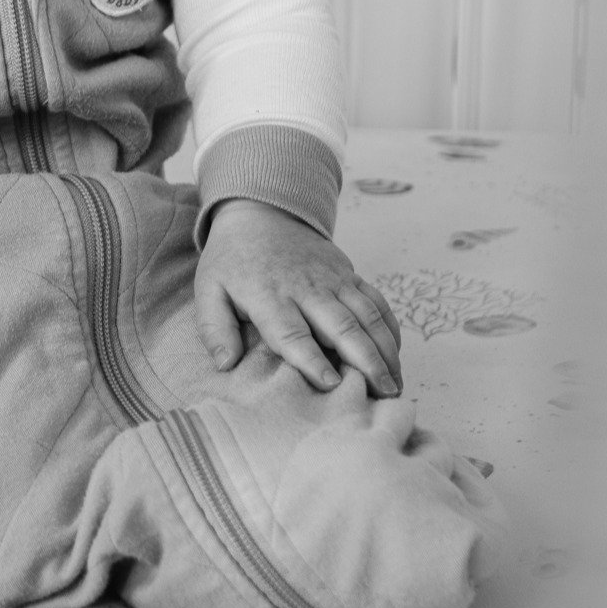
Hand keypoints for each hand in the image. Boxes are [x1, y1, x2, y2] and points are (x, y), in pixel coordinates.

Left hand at [194, 199, 401, 396]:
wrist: (261, 213)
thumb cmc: (232, 260)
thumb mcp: (209, 289)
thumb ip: (214, 329)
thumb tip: (225, 365)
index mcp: (268, 295)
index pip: (292, 332)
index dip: (312, 359)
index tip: (332, 384)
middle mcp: (306, 288)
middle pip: (341, 326)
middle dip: (365, 361)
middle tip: (382, 394)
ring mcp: (332, 280)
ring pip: (366, 316)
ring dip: (385, 350)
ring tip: (396, 385)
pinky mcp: (349, 274)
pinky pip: (376, 300)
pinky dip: (390, 327)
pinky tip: (396, 354)